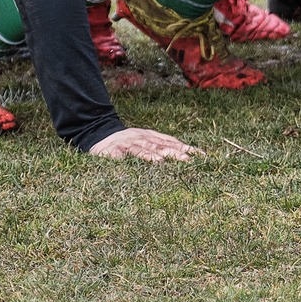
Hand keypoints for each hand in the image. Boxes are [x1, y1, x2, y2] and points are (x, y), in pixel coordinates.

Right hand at [88, 127, 203, 161]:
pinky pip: (119, 155)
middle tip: (186, 160)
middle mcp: (141, 138)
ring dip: (150, 155)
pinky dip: (124, 159)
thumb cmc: (128, 142)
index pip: (171, 142)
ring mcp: (127, 144)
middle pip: (159, 146)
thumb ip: (164, 146)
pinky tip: (129, 165)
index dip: (185, 148)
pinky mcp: (112, 151)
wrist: (99, 135)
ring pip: (140, 149)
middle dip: (173, 152)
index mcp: (151, 137)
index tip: (200, 156)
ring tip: (161, 162)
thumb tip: (187, 154)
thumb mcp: (146, 141)